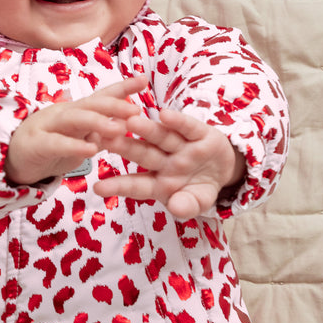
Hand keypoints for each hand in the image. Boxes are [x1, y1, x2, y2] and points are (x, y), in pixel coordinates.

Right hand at [5, 74, 150, 185]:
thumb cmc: (50, 146)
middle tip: (136, 110)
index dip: (122, 87)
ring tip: (119, 128)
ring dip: (98, 122)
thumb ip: (98, 130)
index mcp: (77, 111)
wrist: (12, 158)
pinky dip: (75, 145)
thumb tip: (125, 121)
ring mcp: (49, 126)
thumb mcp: (78, 137)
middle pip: (91, 104)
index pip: (101, 96)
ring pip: (75, 118)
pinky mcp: (37, 144)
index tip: (144, 79)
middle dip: (114, 105)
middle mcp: (65, 113)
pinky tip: (92, 150)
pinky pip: (58, 143)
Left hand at [94, 107, 245, 218]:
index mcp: (158, 183)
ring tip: (130, 121)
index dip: (119, 186)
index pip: (136, 185)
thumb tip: (177, 208)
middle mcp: (165, 162)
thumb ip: (187, 206)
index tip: (98, 187)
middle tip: (105, 140)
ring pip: (161, 138)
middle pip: (143, 154)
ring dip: (147, 129)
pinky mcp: (199, 133)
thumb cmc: (200, 189)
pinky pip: (187, 127)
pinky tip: (164, 115)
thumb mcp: (197, 203)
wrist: (224, 171)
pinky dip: (177, 121)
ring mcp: (181, 147)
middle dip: (125, 147)